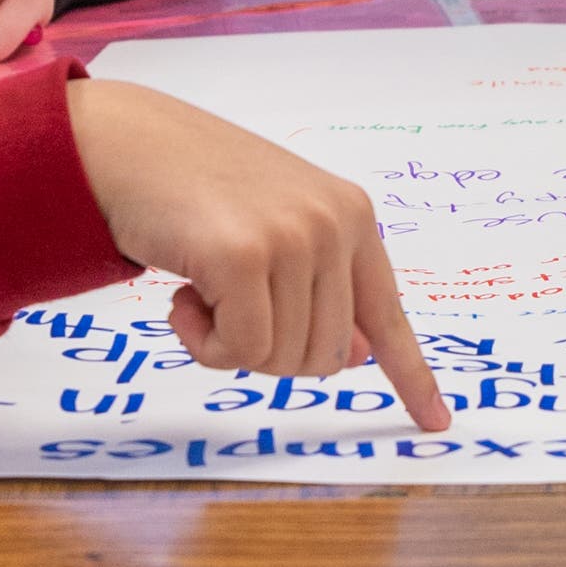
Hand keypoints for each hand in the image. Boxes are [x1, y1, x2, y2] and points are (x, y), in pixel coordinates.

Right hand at [66, 76, 447, 429]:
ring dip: (228, 345)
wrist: (127, 143)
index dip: (412, 376)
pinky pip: (239, 352)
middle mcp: (334, 224)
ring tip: (201, 288)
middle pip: (326, 358)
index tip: (438, 423)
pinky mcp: (244, 257)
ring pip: (280, 360)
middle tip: (225, 306)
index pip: (389, 313)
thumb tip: (360, 356)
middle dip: (270, 353)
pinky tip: (180, 297)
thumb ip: (321, 285)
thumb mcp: (276, 229)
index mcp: (352, 216)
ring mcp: (293, 238)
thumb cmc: (195, 190)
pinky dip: (202, 345)